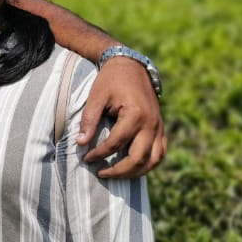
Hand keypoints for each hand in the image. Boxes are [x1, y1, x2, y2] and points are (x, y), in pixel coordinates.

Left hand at [77, 56, 166, 177]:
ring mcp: (159, 127)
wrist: (132, 66)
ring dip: (135, 173)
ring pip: (153, 161)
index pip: (115, 144)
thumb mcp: (96, 96)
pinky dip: (149, 164)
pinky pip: (160, 153)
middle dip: (118, 171)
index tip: (85, 157)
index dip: (98, 154)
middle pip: (138, 159)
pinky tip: (133, 168)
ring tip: (116, 175)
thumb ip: (89, 120)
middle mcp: (151, 124)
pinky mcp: (161, 128)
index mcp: (135, 115)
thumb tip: (80, 143)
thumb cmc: (111, 80)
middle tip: (100, 173)